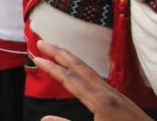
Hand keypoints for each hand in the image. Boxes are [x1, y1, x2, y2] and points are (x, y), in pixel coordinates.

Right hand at [34, 40, 150, 120]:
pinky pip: (96, 78)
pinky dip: (82, 69)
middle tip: (42, 42)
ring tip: (57, 52)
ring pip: (89, 71)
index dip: (51, 68)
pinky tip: (81, 73)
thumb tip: (44, 118)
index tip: (36, 57)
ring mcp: (116, 95)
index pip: (70, 79)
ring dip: (71, 59)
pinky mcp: (121, 101)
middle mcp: (107, 93)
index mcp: (100, 101)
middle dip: (60, 53)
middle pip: (80, 67)